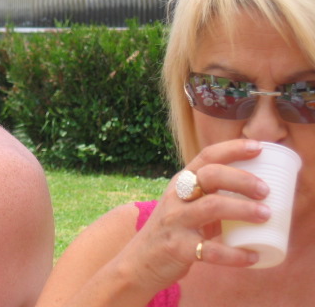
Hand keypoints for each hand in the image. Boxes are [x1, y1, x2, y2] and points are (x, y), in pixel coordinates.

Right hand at [128, 139, 269, 290]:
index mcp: (182, 182)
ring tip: (265, 215)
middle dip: (241, 179)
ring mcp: (176, 221)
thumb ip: (212, 195)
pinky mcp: (178, 248)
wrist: (140, 260)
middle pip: (210, 176)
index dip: (233, 148)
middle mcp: (177, 197)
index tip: (258, 147)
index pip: (207, 156)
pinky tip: (252, 256)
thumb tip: (258, 192)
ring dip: (243, 210)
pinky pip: (210, 250)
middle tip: (265, 190)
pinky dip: (235, 254)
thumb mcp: (186, 204)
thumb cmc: (174, 229)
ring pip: (211, 207)